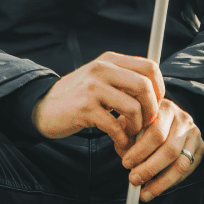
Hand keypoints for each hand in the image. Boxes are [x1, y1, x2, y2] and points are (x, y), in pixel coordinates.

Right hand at [30, 51, 163, 154]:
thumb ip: (124, 80)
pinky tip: (119, 143)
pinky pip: (115, 126)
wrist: (43, 107)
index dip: (159, 88)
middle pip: (144, 86)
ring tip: (131, 134)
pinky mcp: (84, 109)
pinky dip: (123, 139)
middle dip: (151, 110)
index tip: (155, 105)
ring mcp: (92, 88)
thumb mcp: (100, 79)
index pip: (149, 67)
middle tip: (146, 124)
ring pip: (133, 107)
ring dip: (137, 127)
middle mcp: (101, 69)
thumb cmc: (78, 96)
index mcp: (109, 60)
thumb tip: (157, 93)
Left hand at [122, 96, 202, 201]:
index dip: (140, 151)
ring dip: (161, 182)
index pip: (156, 132)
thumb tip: (126, 157)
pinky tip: (156, 187)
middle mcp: (183, 118)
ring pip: (181, 163)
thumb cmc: (144, 122)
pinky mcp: (201, 147)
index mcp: (165, 108)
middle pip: (170, 149)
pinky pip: (187, 170)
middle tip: (133, 180)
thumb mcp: (132, 123)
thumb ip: (126, 136)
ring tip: (144, 193)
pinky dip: (171, 182)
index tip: (125, 164)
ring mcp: (194, 133)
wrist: (167, 117)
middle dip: (150, 169)